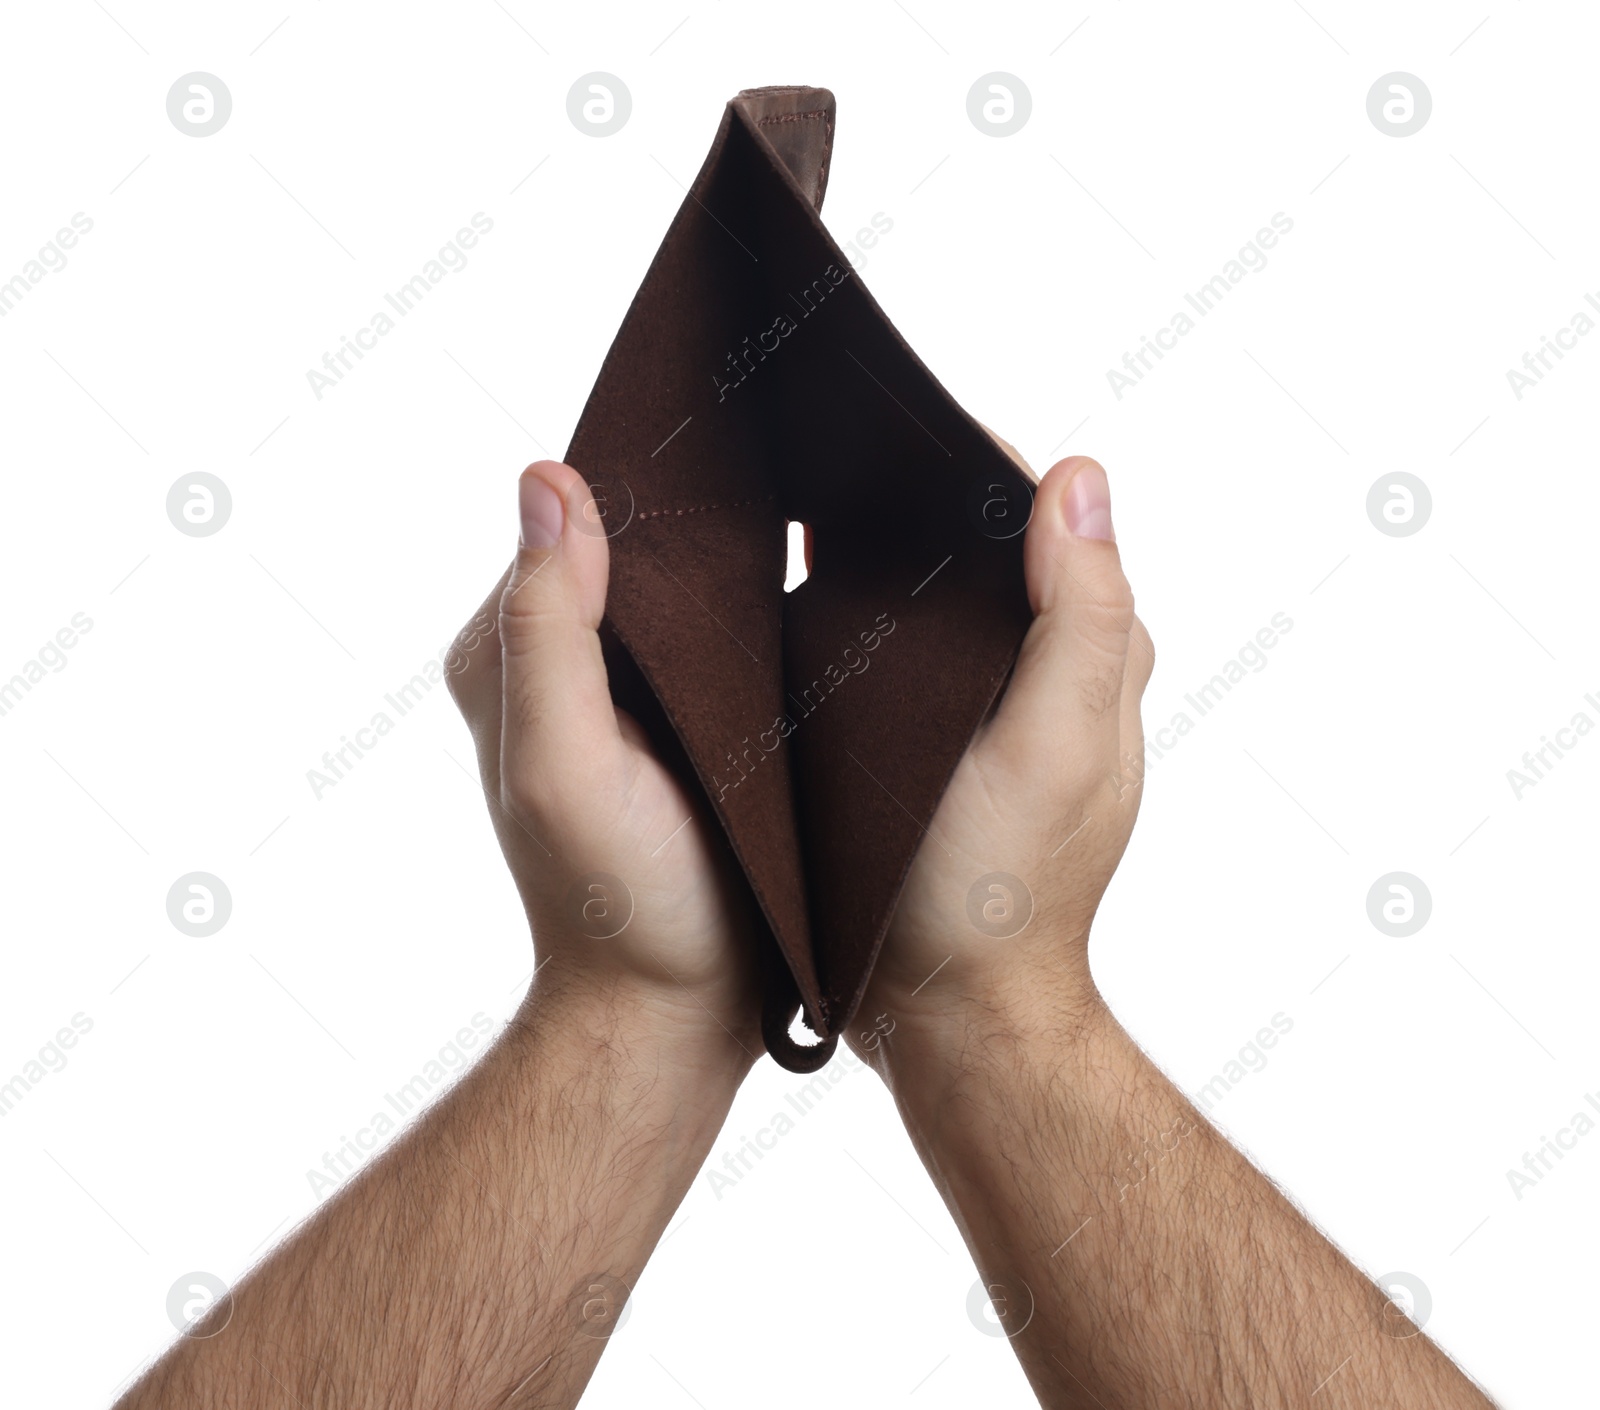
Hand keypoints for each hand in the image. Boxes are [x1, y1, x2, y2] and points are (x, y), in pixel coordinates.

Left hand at [448, 460, 761, 1065]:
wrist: (676, 1010)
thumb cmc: (619, 901)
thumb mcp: (565, 766)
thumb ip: (546, 631)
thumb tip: (547, 479)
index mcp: (510, 654)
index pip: (565, 523)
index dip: (635, 474)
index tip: (723, 430)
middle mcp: (556, 661)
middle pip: (624, 545)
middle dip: (693, 502)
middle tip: (791, 450)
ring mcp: (622, 692)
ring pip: (675, 585)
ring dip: (733, 548)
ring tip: (815, 497)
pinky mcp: (678, 721)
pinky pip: (710, 634)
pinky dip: (752, 603)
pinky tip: (811, 581)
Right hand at [851, 456, 1153, 1059]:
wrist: (948, 1012)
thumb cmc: (998, 891)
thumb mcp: (1053, 746)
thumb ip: (1082, 615)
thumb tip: (1081, 479)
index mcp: (1092, 657)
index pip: (1048, 517)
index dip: (978, 460)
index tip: (893, 422)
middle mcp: (1052, 674)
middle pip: (997, 547)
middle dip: (927, 494)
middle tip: (830, 455)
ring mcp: (993, 712)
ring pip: (950, 598)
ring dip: (893, 551)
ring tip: (808, 507)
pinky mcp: (941, 748)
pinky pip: (912, 654)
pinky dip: (872, 615)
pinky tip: (807, 601)